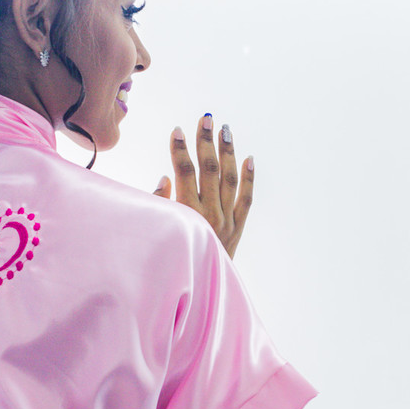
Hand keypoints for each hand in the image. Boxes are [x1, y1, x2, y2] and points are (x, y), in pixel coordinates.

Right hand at [152, 114, 252, 258]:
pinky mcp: (238, 228)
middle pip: (209, 170)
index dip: (180, 150)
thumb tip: (166, 178)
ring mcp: (227, 221)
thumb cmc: (173, 256)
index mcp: (187, 214)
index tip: (177, 130)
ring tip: (224, 130)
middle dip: (206, 142)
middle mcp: (210, 215)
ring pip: (229, 179)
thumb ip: (161, 205)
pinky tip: (248, 158)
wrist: (199, 289)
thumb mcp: (160, 232)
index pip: (184, 173)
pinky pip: (247, 199)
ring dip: (227, 152)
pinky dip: (249, 178)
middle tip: (205, 119)